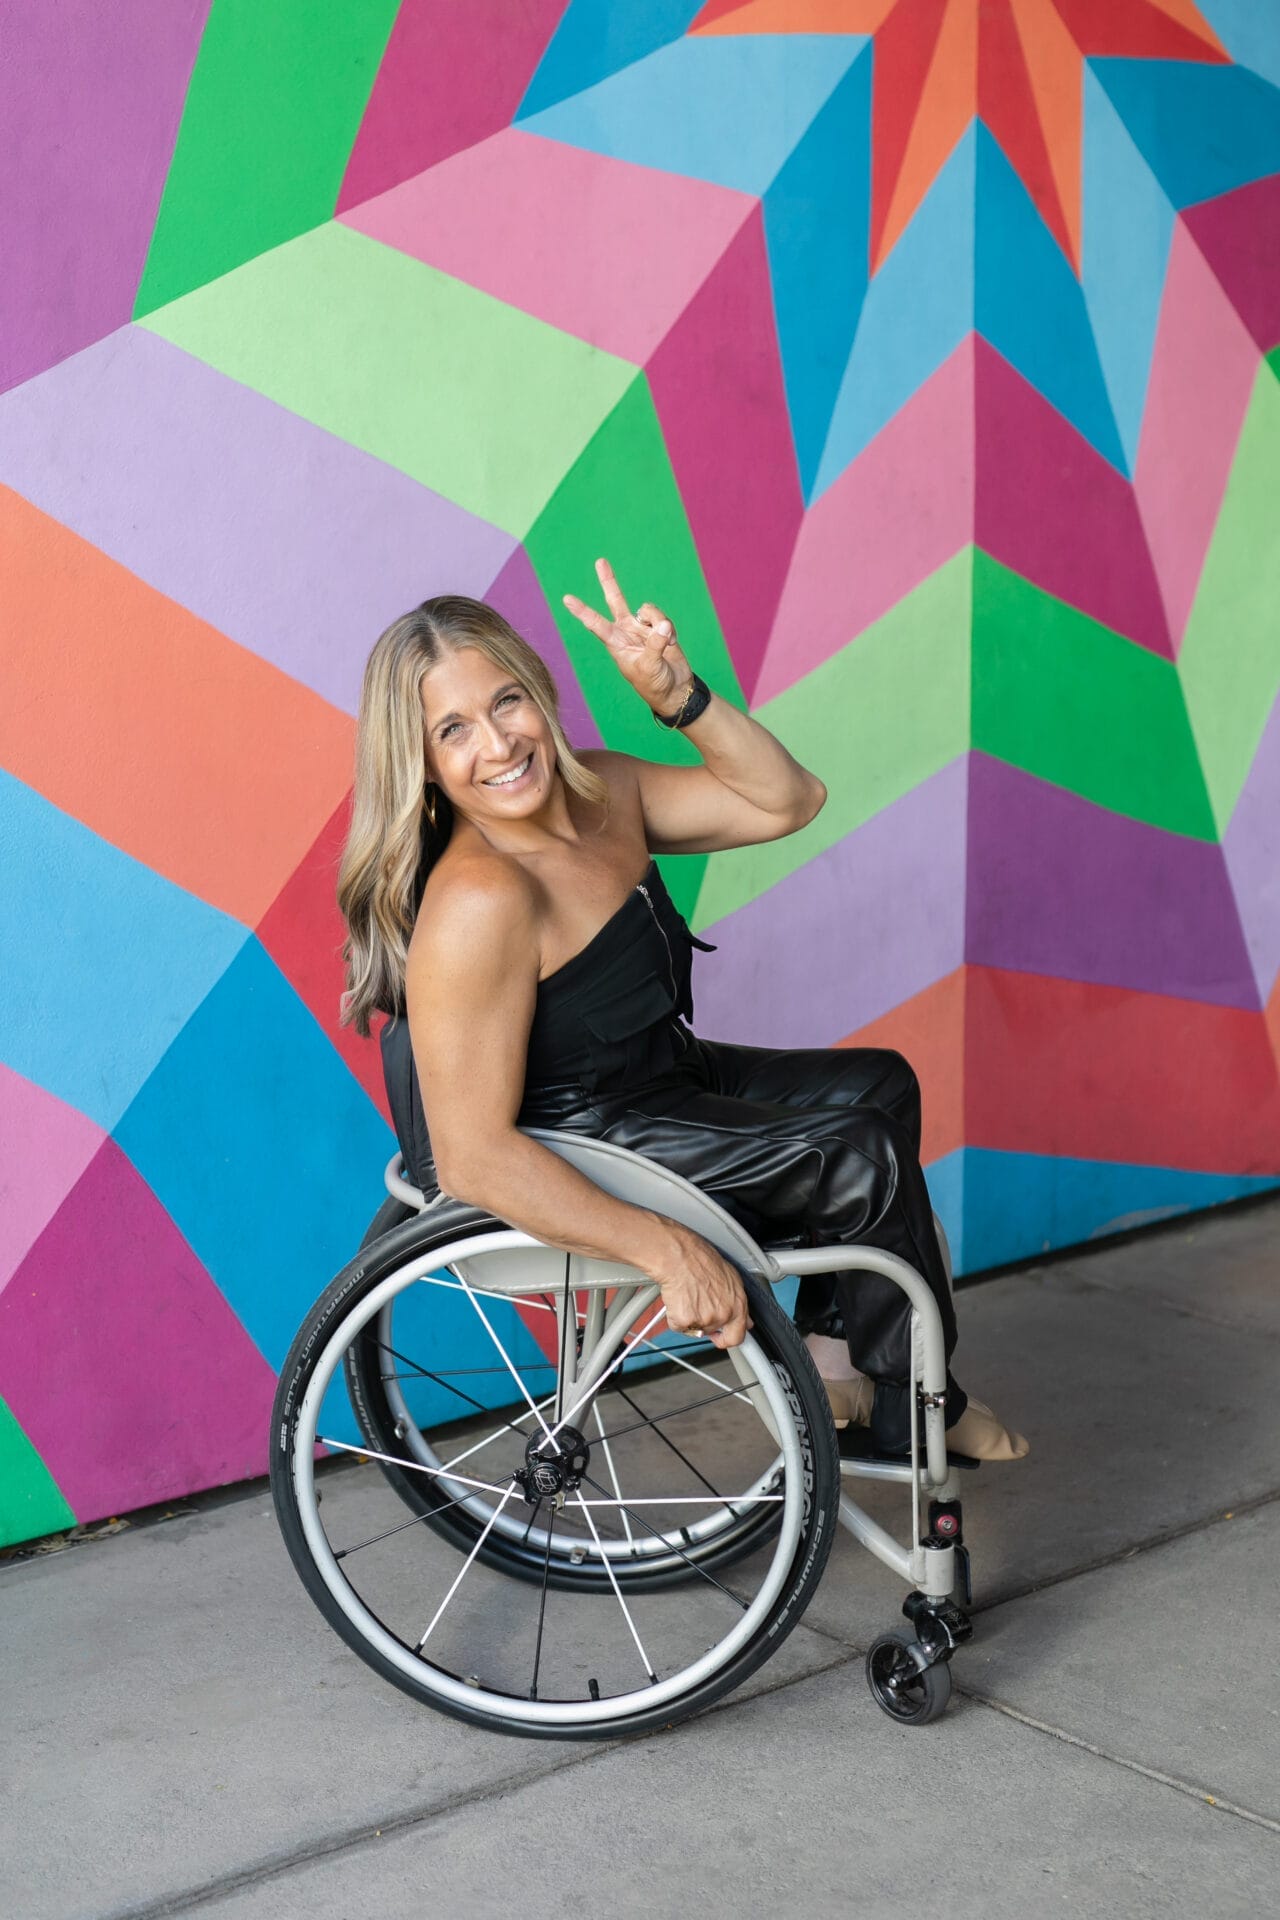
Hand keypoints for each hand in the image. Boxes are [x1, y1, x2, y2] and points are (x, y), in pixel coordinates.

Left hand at [563, 558, 692, 714]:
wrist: (674, 689)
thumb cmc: (654, 684)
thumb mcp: (650, 666)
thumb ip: (655, 644)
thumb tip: (662, 625)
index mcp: (616, 643)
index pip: (595, 624)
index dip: (582, 611)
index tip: (566, 599)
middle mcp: (626, 632)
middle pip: (615, 601)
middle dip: (609, 581)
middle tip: (600, 561)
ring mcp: (642, 629)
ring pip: (647, 609)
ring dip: (658, 621)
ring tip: (665, 642)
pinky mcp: (659, 629)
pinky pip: (662, 618)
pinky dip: (669, 629)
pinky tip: (671, 642)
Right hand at [651, 1230, 751, 1350]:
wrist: (678, 1256)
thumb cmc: (699, 1258)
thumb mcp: (729, 1276)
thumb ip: (735, 1300)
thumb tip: (741, 1314)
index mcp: (738, 1303)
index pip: (739, 1335)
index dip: (728, 1337)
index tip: (722, 1337)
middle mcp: (724, 1313)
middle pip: (713, 1331)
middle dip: (705, 1324)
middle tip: (696, 1310)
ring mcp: (706, 1319)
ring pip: (695, 1328)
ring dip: (689, 1316)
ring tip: (686, 1294)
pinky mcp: (686, 1321)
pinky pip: (678, 1326)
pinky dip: (674, 1315)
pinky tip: (677, 1298)